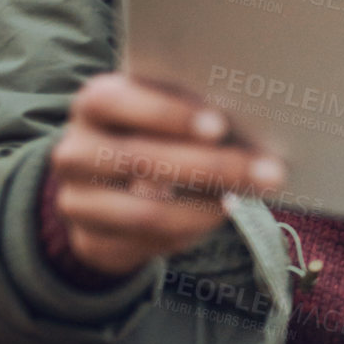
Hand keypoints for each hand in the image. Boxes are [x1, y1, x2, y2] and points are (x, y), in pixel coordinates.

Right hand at [48, 73, 284, 277]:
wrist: (104, 188)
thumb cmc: (154, 133)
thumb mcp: (164, 113)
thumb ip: (192, 112)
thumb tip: (254, 122)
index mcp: (95, 103)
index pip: (115, 101)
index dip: (167, 114)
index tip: (220, 125)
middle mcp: (75, 151)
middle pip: (139, 159)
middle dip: (211, 166)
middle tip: (267, 171)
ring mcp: (77, 201)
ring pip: (145, 211)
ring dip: (207, 208)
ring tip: (251, 196)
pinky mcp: (90, 242)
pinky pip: (146, 242)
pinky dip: (191, 229)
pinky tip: (222, 214)